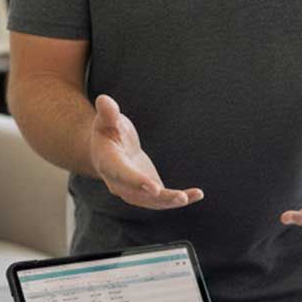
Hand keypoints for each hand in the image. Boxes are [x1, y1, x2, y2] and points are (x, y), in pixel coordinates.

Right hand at [89, 95, 203, 209]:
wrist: (107, 149)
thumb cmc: (108, 130)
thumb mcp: (106, 119)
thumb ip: (108, 112)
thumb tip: (104, 100)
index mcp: (108, 163)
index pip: (122, 174)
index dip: (137, 181)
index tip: (154, 188)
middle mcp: (119, 182)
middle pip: (138, 194)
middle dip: (159, 198)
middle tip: (180, 198)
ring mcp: (133, 190)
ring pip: (151, 201)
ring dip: (170, 201)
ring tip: (188, 197)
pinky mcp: (147, 192)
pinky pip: (162, 199)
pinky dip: (179, 198)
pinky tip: (197, 195)